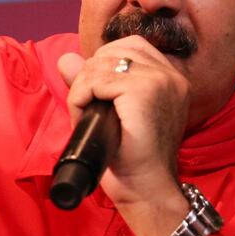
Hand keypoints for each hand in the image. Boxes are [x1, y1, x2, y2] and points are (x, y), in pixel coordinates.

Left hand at [58, 36, 189, 235]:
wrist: (145, 188)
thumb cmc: (129, 157)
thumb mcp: (108, 112)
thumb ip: (90, 81)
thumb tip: (65, 58)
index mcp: (169, 77)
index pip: (127, 47)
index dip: (101, 69)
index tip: (98, 99)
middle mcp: (169, 74)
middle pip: (111, 51)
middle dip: (89, 77)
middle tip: (88, 109)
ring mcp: (159, 80)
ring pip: (99, 66)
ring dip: (81, 91)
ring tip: (85, 116)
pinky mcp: (144, 90)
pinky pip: (94, 81)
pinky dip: (79, 98)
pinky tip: (83, 118)